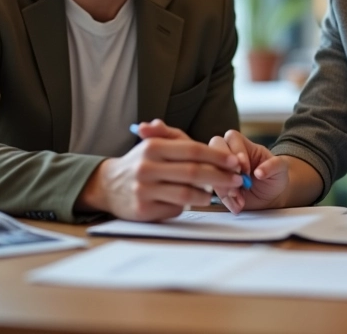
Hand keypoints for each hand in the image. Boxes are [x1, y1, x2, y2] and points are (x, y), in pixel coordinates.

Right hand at [76, 121, 244, 220]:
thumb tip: (212, 139)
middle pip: (193, 172)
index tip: (235, 162)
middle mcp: (147, 167)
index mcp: (153, 147)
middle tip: (237, 180)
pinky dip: (186, 205)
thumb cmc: (141, 162)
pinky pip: (175, 208)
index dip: (217, 157)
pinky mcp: (143, 211)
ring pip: (187, 194)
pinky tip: (190, 201)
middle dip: (220, 177)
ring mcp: (144, 190)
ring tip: (214, 193)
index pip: (193, 150)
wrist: (108, 185)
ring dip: (206, 194)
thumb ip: (176, 136)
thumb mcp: (154, 143)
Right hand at [208, 130, 290, 213]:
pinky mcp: (220, 184)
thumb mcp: (280, 168)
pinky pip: (214, 189)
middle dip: (225, 166)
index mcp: (244, 144)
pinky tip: (238, 205)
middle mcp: (229, 153)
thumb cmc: (275, 176)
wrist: (271, 195)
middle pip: (215, 147)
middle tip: (238, 182)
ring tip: (240, 197)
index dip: (237, 152)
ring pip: (212, 169)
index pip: (232, 138)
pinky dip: (226, 199)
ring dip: (224, 185)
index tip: (246, 169)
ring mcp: (222, 168)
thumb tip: (259, 172)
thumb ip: (273, 166)